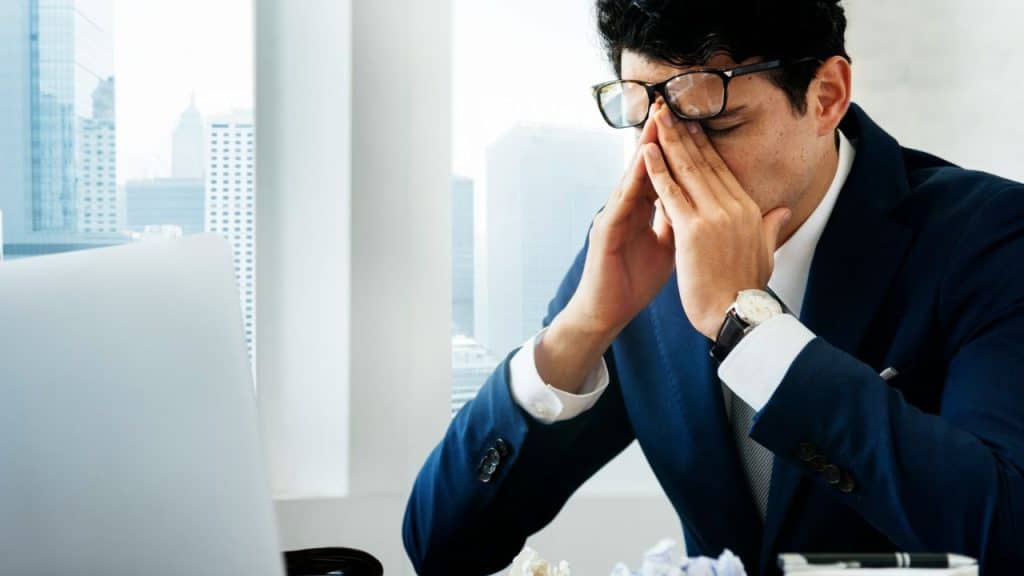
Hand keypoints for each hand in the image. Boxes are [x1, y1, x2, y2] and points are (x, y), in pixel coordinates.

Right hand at [559, 101, 676, 338]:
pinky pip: (621, 202)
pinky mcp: (605, 232)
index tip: (690, 123)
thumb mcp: (669, 248)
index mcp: (642, 211)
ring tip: (656, 122)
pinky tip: (642, 163)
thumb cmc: (634, 283)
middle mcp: (626, 208)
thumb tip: (704, 207)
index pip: (662, 174)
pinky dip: (633, 181)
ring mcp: (613, 217)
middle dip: (658, 138)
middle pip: (645, 167)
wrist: (608, 314)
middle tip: (669, 105)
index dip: (675, 150)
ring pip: (631, 177)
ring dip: (643, 149)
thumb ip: (682, 224)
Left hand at [642, 102, 791, 339]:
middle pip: (704, 161)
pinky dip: (657, 170)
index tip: (691, 122)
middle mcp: (733, 206)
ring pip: (687, 170)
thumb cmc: (746, 289)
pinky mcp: (694, 230)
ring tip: (655, 118)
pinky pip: (671, 193)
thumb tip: (783, 210)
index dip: (703, 144)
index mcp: (748, 210)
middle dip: (684, 132)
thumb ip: (770, 227)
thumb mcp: (764, 252)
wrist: (737, 315)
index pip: (721, 169)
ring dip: (669, 141)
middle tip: (668, 107)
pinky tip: (646, 151)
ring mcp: (714, 216)